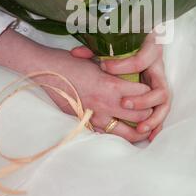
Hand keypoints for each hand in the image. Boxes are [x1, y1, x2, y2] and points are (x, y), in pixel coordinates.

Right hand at [0, 29, 153, 142]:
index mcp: (112, 85)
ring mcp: (95, 115)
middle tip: (150, 110)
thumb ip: (114, 71)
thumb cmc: (69, 62)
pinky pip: (105, 134)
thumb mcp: (96, 61)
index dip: (149, 92)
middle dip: (148, 113)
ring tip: (143, 130)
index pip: (143, 93)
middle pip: (139, 115)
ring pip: (125, 131)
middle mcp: (106, 103)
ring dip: (137, 131)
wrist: (45, 70)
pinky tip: (120, 133)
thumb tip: (127, 74)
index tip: (150, 90)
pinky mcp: (84, 121)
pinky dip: (115, 134)